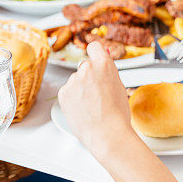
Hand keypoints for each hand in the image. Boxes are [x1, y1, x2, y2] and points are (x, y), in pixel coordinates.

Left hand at [58, 42, 132, 160]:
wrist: (107, 134)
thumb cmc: (117, 115)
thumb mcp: (119, 86)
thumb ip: (108, 71)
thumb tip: (103, 59)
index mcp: (103, 64)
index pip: (94, 47)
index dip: (95, 54)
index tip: (94, 60)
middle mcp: (86, 68)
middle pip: (85, 66)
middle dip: (89, 76)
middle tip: (97, 93)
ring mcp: (73, 80)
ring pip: (76, 80)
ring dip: (80, 89)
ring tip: (91, 106)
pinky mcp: (63, 92)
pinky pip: (68, 91)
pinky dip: (72, 98)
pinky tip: (82, 109)